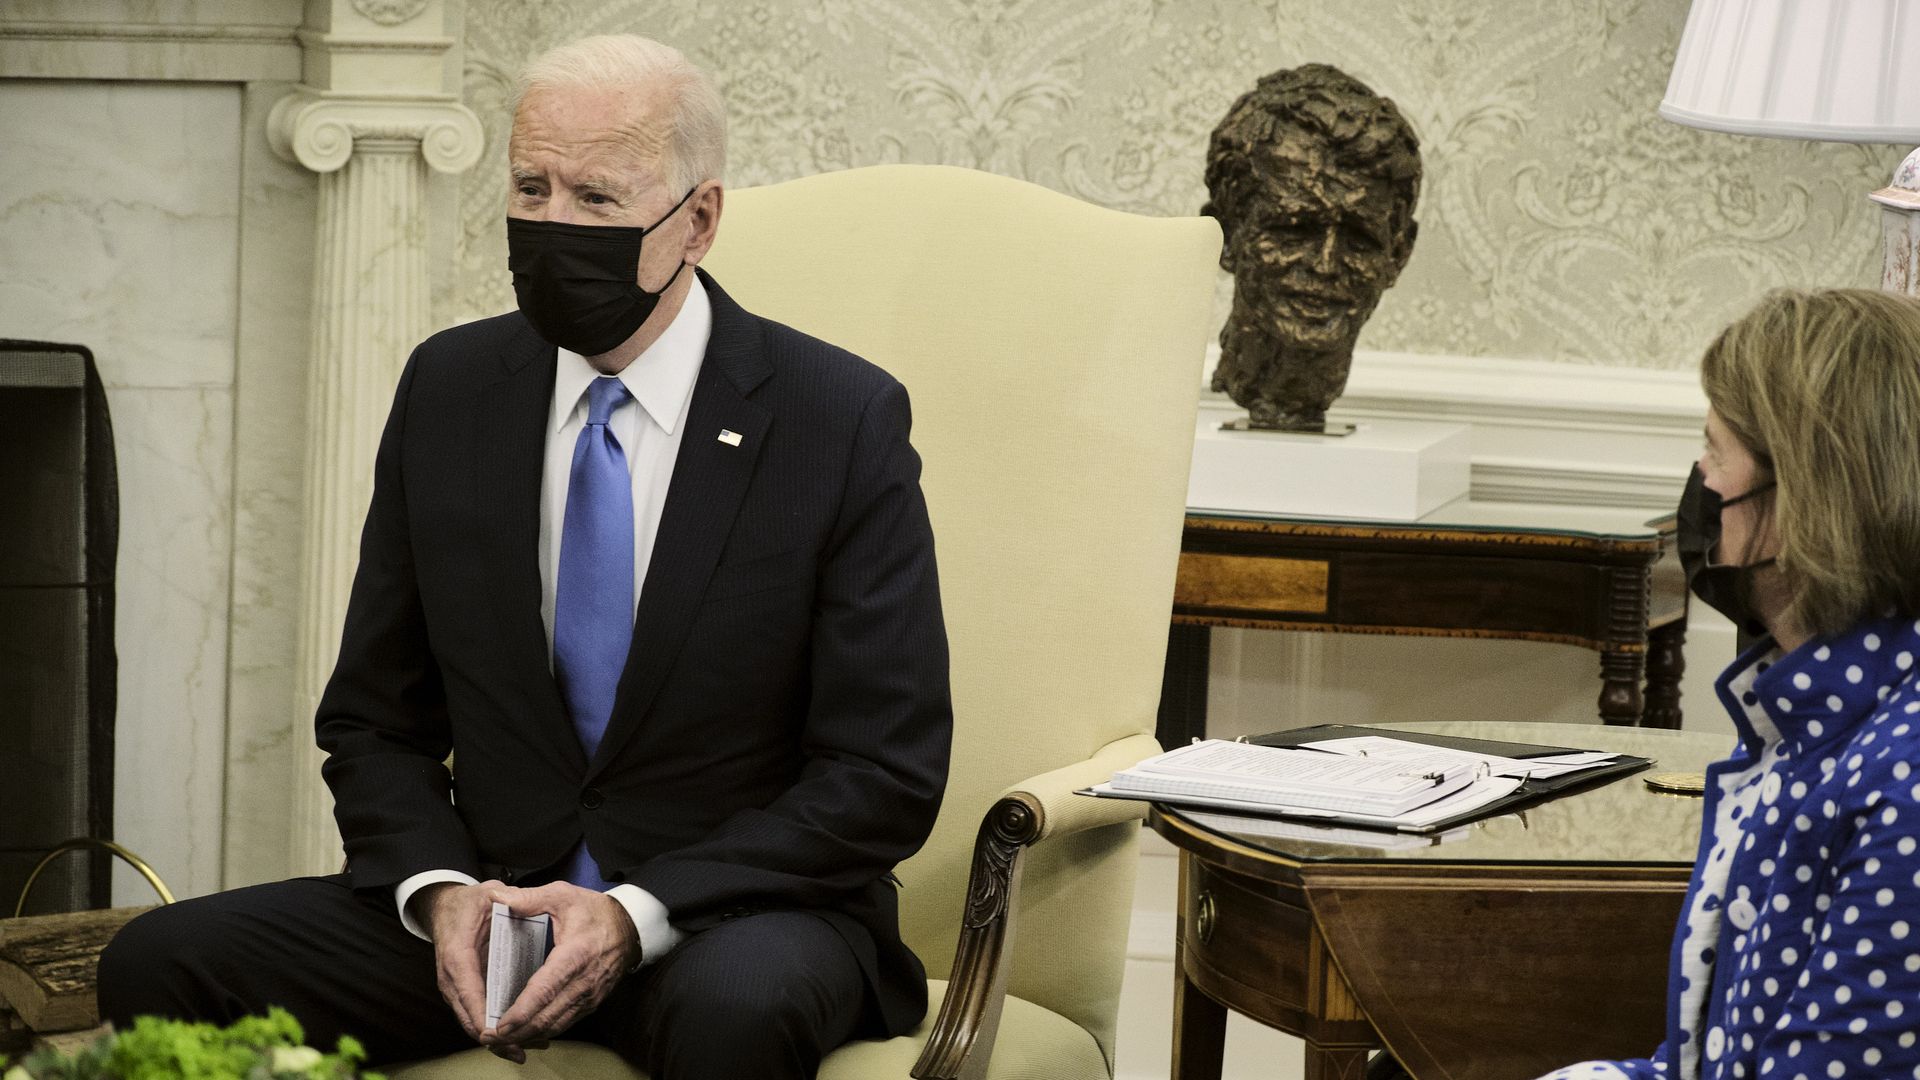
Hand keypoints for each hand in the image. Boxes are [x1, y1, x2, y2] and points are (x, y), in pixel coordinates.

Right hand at [414, 880, 509, 1044]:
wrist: (445, 909)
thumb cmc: (468, 903)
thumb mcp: (486, 894)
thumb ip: (501, 896)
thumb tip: (510, 897)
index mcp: (457, 955)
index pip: (467, 990)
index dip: (481, 1014)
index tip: (498, 1032)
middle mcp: (452, 978)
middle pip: (468, 1016)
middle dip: (493, 1037)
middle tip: (520, 1048)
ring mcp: (455, 988)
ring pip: (471, 1022)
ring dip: (496, 1040)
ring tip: (523, 1050)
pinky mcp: (462, 992)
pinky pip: (476, 1016)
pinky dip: (493, 1031)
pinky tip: (516, 1042)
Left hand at [483, 883, 639, 1061]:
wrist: (632, 928)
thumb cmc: (595, 911)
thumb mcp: (563, 895)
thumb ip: (529, 899)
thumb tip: (497, 898)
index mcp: (574, 955)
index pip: (545, 990)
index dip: (522, 1011)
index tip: (499, 1026)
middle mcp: (583, 982)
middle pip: (547, 1017)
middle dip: (517, 1032)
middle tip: (489, 1039)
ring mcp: (589, 997)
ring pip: (556, 1026)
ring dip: (528, 1036)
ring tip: (501, 1041)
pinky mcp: (591, 1003)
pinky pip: (565, 1024)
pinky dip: (543, 1032)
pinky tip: (524, 1033)